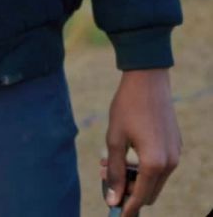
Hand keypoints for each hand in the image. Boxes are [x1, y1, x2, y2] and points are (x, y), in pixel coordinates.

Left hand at [101, 68, 181, 214]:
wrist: (148, 78)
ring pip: (154, 179)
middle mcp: (169, 163)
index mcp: (154, 164)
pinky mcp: (175, 144)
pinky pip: (160, 165)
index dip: (126, 208)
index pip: (140, 198)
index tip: (114, 212)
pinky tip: (126, 150)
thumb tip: (113, 199)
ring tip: (109, 160)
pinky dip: (144, 165)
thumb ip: (115, 172)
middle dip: (127, 189)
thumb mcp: (115, 138)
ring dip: (134, 177)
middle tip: (105, 175)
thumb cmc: (127, 106)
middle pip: (149, 192)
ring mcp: (175, 154)